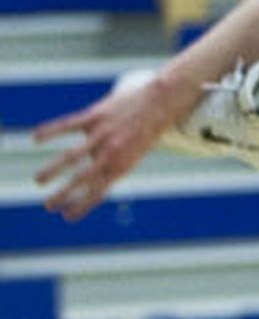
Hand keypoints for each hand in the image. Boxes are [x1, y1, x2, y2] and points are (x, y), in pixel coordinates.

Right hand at [32, 73, 194, 219]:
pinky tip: (35, 138)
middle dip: (63, 195)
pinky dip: (50, 131)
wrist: (162, 101)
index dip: (82, 206)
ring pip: (71, 156)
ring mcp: (102, 134)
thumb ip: (112, 165)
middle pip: (82, 179)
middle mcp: (111, 152)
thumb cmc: (146, 130)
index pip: (98, 191)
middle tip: (47, 206)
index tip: (66, 217)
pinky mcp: (96, 115)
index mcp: (122, 165)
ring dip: (52, 170)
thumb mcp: (135, 154)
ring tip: (38, 180)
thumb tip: (88, 175)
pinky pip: (68, 125)